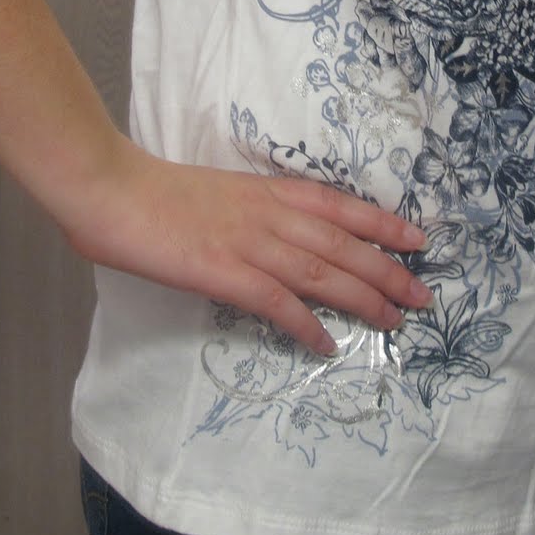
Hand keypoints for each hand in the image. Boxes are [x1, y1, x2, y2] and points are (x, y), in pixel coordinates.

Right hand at [66, 140, 433, 356]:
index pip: (340, 206)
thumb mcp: (218, 192)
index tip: (418, 239)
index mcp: (268, 190)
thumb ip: (248, 212)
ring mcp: (249, 243)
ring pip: (322, 272)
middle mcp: (269, 215)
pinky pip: (277, 303)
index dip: (383, 223)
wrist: (111, 188)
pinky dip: (306, 324)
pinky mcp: (223, 272)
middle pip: (343, 244)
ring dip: (364, 298)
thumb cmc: (153, 190)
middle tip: (422, 295)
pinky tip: (327, 346)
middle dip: (388, 271)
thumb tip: (268, 238)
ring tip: (395, 321)